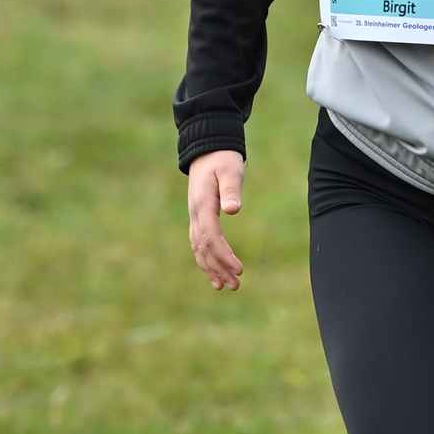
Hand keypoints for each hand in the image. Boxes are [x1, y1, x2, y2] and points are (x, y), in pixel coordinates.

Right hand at [187, 152, 245, 291]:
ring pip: (199, 248)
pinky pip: (198, 243)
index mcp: (202, 204)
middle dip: (219, 268)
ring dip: (211, 268)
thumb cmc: (222, 158)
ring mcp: (194, 216)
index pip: (212, 237)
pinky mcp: (198, 217)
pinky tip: (214, 271)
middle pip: (204, 248)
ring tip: (225, 286)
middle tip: (236, 285)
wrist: (207, 147)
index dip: (225, 255)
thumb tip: (233, 210)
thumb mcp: (230, 170)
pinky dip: (205, 259)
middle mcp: (195, 214)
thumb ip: (231, 190)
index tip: (239, 269)